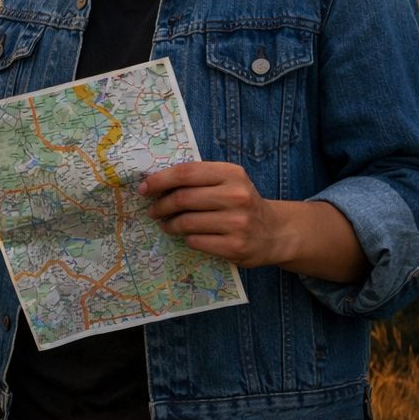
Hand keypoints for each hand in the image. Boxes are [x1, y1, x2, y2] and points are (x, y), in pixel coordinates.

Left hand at [139, 161, 281, 267]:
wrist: (274, 232)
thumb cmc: (241, 202)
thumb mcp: (227, 181)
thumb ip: (199, 178)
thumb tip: (155, 183)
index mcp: (232, 174)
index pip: (186, 173)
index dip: (160, 180)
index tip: (144, 188)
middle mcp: (237, 196)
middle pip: (183, 198)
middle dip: (161, 205)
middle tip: (152, 210)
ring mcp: (238, 223)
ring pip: (187, 222)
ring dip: (170, 224)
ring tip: (166, 224)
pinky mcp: (236, 246)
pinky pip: (196, 241)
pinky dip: (185, 238)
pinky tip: (185, 236)